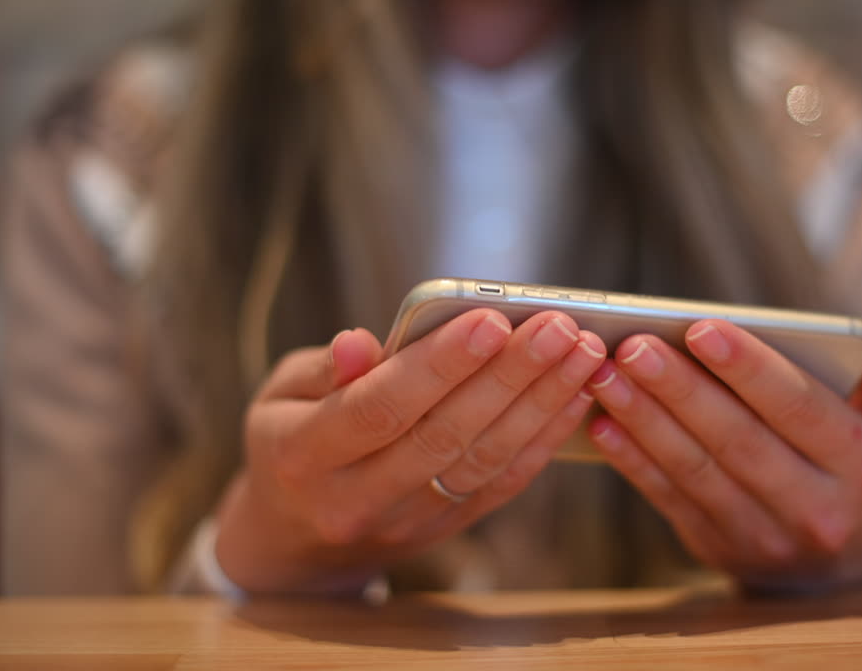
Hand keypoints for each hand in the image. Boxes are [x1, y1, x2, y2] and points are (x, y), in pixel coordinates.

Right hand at [215, 309, 605, 595]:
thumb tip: (360, 342)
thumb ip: (324, 371)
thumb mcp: (280, 397)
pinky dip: (543, 440)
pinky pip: (501, 485)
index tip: (490, 319)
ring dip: (540, 404)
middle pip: (444, 435)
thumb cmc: (288, 442)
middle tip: (558, 326)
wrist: (295, 542)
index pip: (379, 406)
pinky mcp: (444, 531)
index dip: (438, 365)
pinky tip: (574, 396)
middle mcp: (356, 500)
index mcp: (302, 456)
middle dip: (508, 376)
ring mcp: (406, 523)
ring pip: (483, 461)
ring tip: (582, 352)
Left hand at [584, 311, 861, 590]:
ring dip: (645, 419)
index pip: (799, 407)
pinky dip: (633, 461)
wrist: (831, 576)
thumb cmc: (854, 473)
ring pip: (696, 469)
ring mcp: (763, 535)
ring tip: (606, 374)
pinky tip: (602, 424)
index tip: (701, 327)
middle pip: (737, 439)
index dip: (748, 368)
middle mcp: (816, 507)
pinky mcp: (717, 548)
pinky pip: (669, 499)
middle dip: (681, 388)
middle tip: (634, 344)